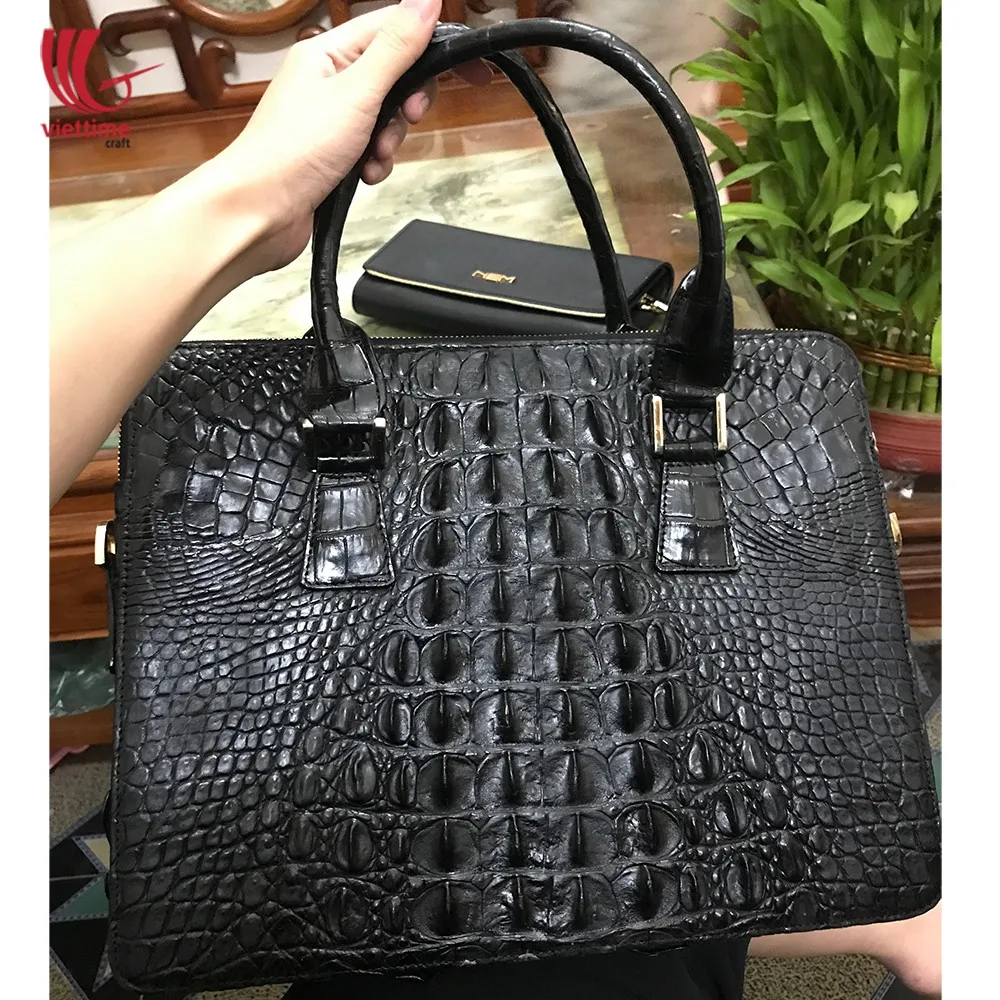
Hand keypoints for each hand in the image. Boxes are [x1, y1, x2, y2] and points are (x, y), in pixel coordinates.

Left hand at [212, 0, 489, 273]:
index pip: (392, 30)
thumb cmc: (293, 152)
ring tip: (373, 156)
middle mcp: (327, 81)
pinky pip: (370, 150)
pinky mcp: (332, 155)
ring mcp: (330, 120)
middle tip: (408, 117)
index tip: (468, 67)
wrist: (259, 211)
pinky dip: (375, 163)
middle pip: (393, 77)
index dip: (432, 45)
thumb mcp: (357, 92)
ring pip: (385, 119)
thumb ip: (396, 48)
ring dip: (390, 141)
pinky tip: (363, 175)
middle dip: (407, 104)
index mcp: (328, 52)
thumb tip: (426, 2)